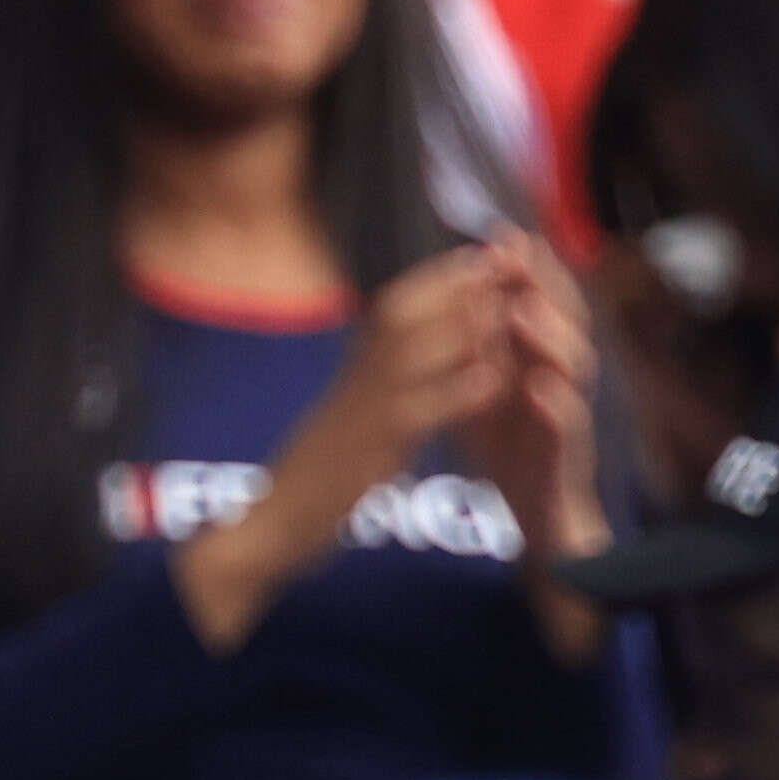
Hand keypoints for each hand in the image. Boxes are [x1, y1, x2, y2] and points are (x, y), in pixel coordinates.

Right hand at [174, 243, 514, 651]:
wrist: (270, 528)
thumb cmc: (319, 478)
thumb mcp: (356, 420)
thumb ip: (383, 385)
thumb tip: (412, 352)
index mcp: (354, 371)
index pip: (398, 306)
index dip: (442, 276)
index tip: (485, 251)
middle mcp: (353, 380)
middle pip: (405, 314)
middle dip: (458, 283)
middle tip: (507, 255)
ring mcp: (357, 413)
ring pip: (409, 353)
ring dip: (461, 325)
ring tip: (508, 302)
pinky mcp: (366, 453)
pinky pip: (413, 416)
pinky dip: (454, 394)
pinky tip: (494, 381)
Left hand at [460, 229, 610, 664]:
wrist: (539, 519)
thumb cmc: (514, 451)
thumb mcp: (489, 388)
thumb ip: (481, 345)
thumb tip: (464, 291)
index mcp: (540, 362)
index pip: (541, 303)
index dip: (526, 269)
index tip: (502, 233)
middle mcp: (563, 381)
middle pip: (566, 322)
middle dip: (544, 286)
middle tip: (518, 255)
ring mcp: (570, 418)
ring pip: (574, 368)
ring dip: (550, 338)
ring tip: (525, 312)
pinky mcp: (567, 458)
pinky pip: (568, 430)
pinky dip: (556, 408)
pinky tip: (538, 390)